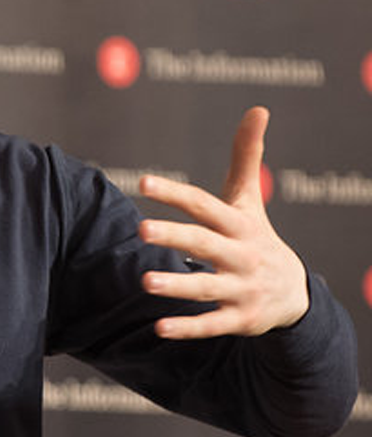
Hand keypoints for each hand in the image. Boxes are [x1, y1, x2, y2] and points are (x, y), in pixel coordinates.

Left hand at [139, 107, 308, 338]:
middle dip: (174, 237)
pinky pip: (211, 325)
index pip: (204, 205)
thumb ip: (246, 157)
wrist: (296, 296)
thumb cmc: (255, 238)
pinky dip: (187, 327)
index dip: (175, 194)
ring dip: (177, 285)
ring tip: (144, 280)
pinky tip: (159, 328)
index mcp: (238, 225)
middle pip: (205, 244)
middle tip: (140, 229)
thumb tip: (258, 108)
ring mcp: (242, 289)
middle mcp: (241, 255)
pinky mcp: (240, 319)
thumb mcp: (249, 201)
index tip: (142, 182)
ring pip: (206, 287)